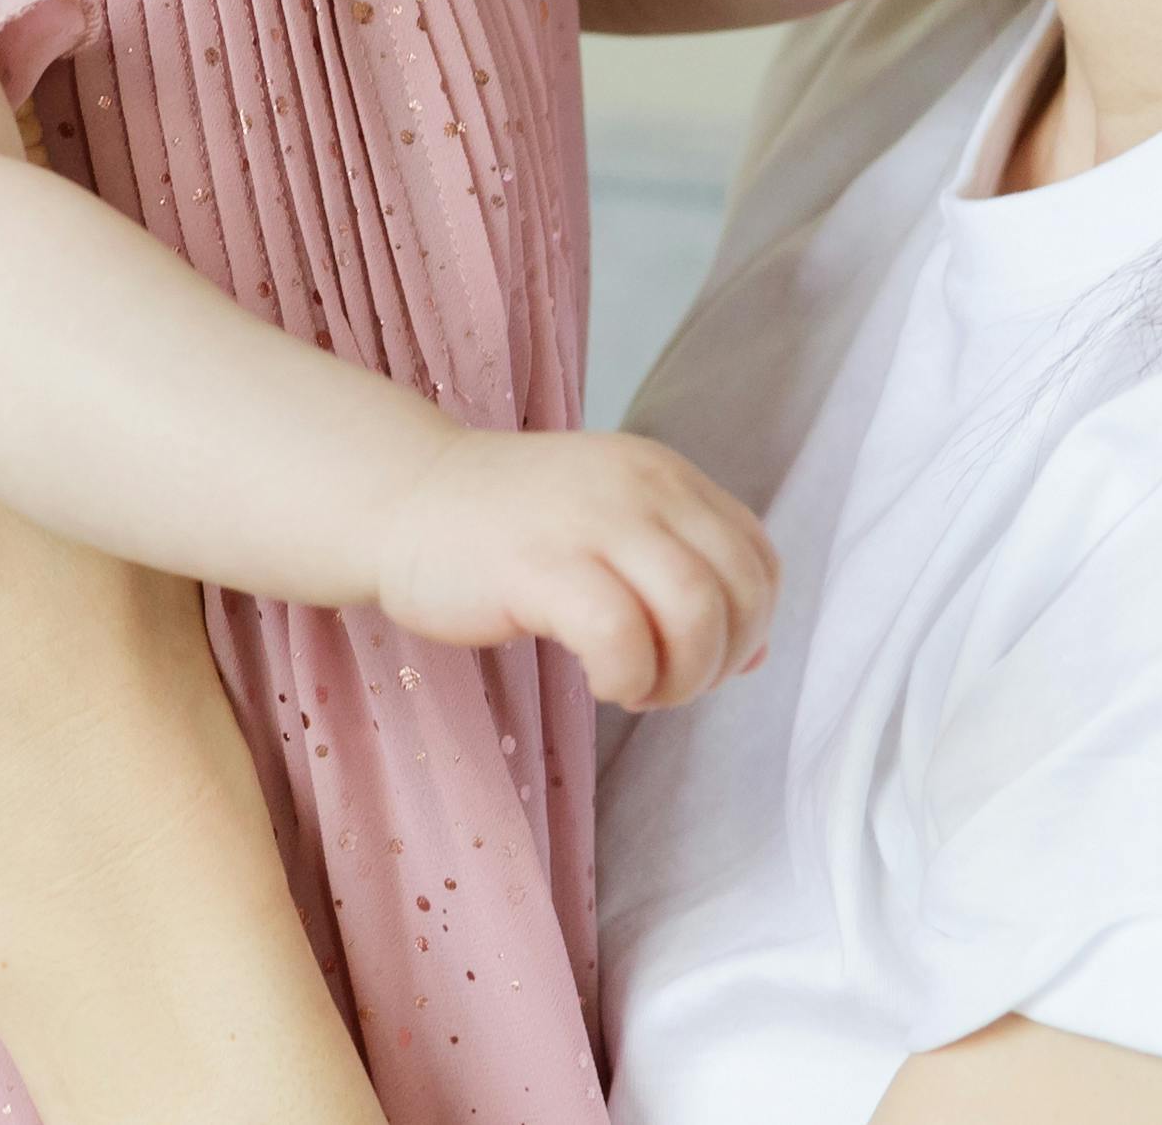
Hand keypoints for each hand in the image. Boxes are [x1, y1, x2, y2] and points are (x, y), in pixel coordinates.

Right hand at [369, 426, 777, 706]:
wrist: (402, 499)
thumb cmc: (507, 530)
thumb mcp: (613, 530)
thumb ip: (684, 576)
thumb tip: (758, 656)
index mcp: (664, 475)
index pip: (759, 561)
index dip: (746, 629)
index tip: (693, 657)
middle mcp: (640, 486)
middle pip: (740, 592)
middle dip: (717, 663)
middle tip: (662, 683)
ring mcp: (590, 521)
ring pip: (696, 613)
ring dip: (678, 677)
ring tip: (632, 687)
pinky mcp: (540, 566)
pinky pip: (623, 638)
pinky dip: (626, 678)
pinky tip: (596, 679)